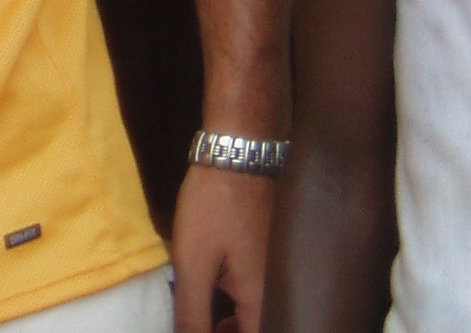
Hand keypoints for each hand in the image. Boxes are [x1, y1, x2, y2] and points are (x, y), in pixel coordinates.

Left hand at [172, 164, 274, 332]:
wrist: (239, 155)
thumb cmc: (215, 205)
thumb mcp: (194, 261)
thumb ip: (193, 310)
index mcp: (262, 299)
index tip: (203, 331)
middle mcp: (276, 289)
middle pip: (256, 326)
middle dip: (227, 329)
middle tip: (198, 325)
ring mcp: (276, 270)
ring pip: (254, 309)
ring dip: (230, 318)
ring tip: (200, 313)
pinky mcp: (269, 253)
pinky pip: (254, 288)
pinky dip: (234, 297)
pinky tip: (211, 284)